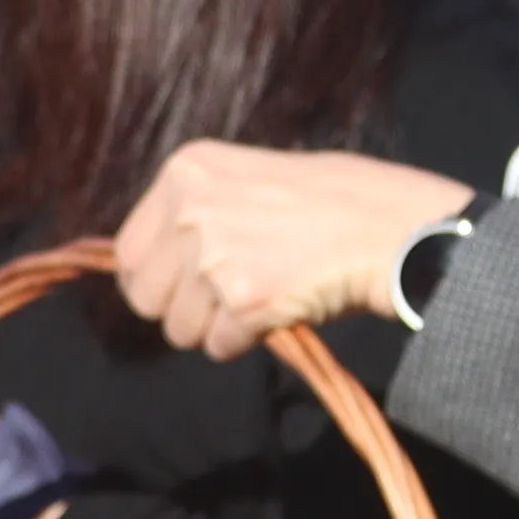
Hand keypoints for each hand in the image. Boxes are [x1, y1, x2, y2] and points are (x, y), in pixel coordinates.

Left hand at [110, 143, 474, 360]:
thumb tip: (161, 260)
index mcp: (186, 172)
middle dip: (180, 310)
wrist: (392, 227)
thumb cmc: (334, 200)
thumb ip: (199, 208)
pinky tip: (280, 310)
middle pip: (144, 298)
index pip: (126, 252)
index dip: (155, 280)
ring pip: (180, 330)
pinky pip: (219, 347)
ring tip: (262, 298)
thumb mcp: (250, 176)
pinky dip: (246, 341)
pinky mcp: (244, 300)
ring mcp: (214, 256)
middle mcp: (191, 210)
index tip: (184, 288)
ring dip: (216, 328)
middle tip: (226, 301)